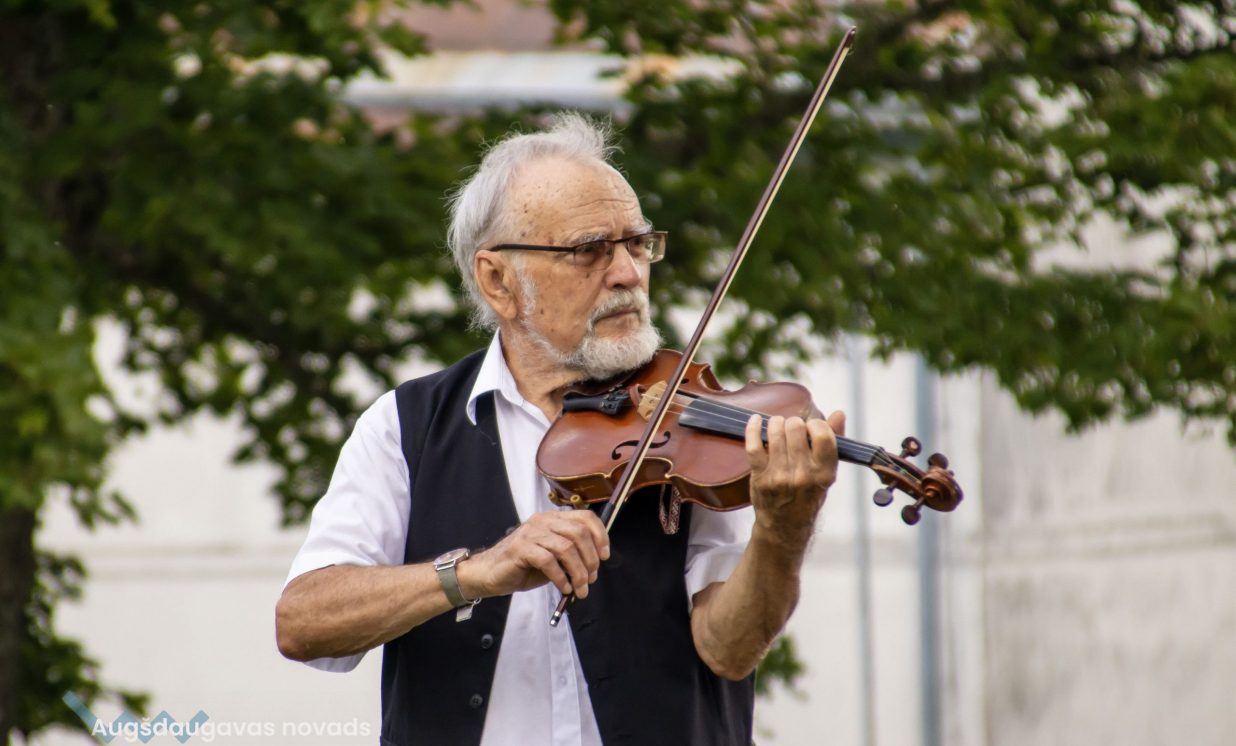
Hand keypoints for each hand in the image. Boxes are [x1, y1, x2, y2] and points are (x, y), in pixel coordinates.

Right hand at [463, 510, 609, 599]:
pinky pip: (548, 561)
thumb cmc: (522, 567)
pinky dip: (560, 577)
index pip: (585, 517)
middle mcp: (542, 521)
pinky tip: (563, 587)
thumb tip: (594, 567)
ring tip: (579, 588)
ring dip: (578, 572)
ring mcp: (530, 533)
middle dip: (591, 559)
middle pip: (578, 533)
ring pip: (566, 548)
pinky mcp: (520, 548)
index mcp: (552, 519)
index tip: (605, 556)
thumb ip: (571, 556)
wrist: (489, 574)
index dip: (600, 535)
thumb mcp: (552, 558)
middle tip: (591, 579)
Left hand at [744, 411, 844, 547]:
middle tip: (792, 428)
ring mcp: (780, 476)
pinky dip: (753, 429)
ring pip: (775, 434)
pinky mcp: (760, 477)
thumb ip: (833, 443)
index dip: (816, 424)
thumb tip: (838, 413)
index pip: (823, 435)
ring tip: (777, 425)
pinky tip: (755, 421)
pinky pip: (754, 445)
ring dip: (775, 423)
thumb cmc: (808, 496)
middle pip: (796, 429)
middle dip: (793, 422)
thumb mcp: (826, 473)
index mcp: (824, 473)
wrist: (785, 526)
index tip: (811, 427)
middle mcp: (803, 475)